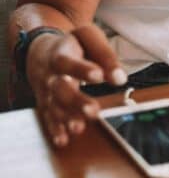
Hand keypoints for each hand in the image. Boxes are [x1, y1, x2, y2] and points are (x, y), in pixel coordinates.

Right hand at [25, 24, 126, 146]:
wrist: (40, 51)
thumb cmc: (72, 45)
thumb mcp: (88, 38)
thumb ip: (105, 55)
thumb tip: (119, 78)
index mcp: (60, 55)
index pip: (68, 62)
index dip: (83, 69)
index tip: (99, 76)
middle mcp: (50, 75)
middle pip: (60, 89)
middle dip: (76, 101)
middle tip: (93, 110)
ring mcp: (46, 92)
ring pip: (54, 106)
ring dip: (66, 119)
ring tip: (78, 128)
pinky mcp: (46, 104)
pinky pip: (48, 118)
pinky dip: (55, 130)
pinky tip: (63, 139)